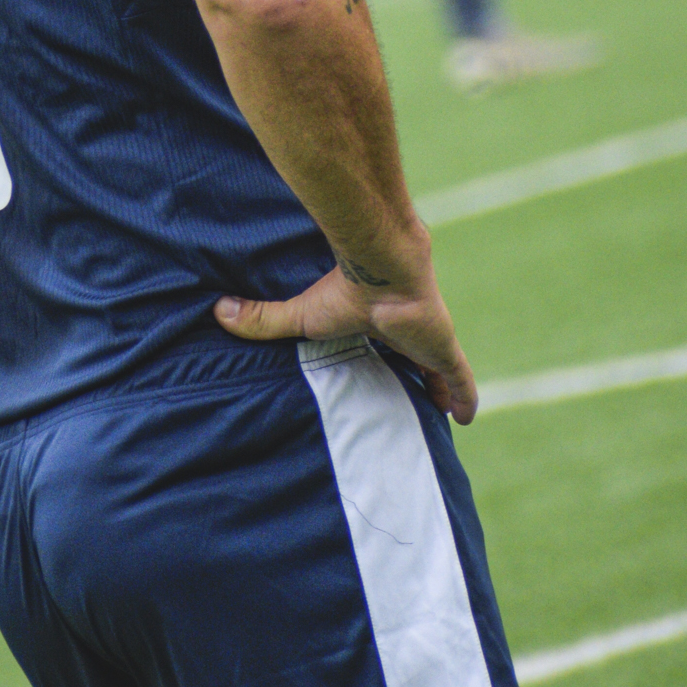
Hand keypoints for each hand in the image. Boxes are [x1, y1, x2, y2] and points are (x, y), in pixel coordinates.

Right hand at [214, 258, 477, 424]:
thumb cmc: (344, 289)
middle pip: (416, 357)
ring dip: (442, 388)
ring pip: (441, 370)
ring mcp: (429, 340)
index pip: (386, 341)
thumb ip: (264, 317)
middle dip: (419, 374)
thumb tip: (217, 311)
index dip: (390, 354)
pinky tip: (469, 418)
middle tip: (419, 398)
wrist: (384, 268)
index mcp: (377, 321)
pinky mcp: (444, 351)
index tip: (391, 367)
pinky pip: (460, 381)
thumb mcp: (302, 314)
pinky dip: (465, 398)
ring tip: (443, 413)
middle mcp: (407, 331)